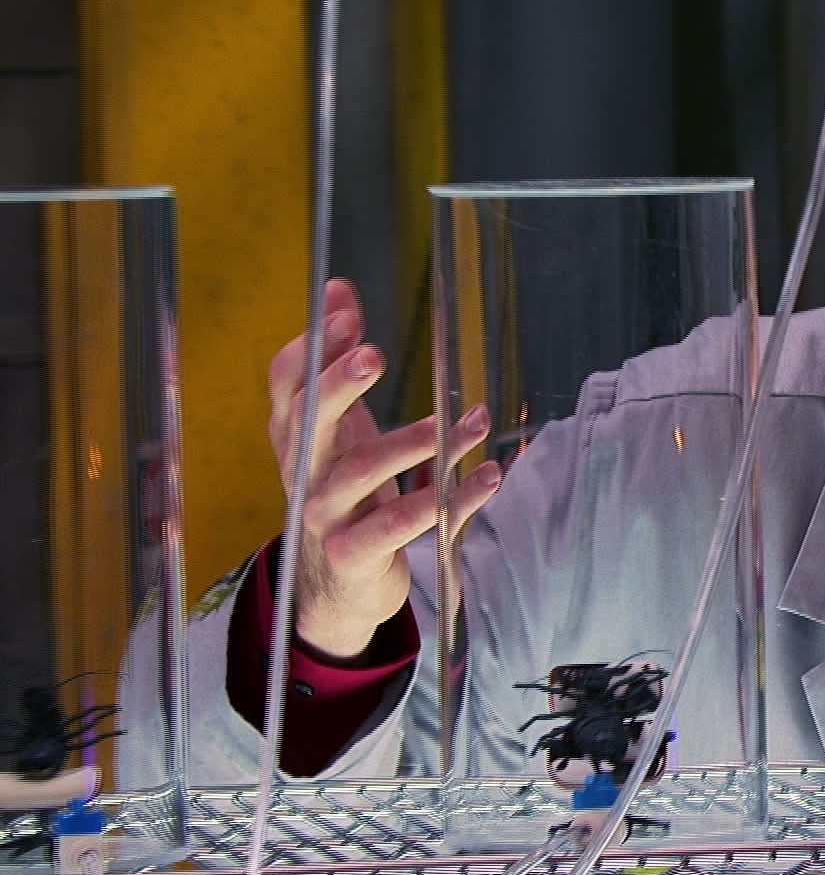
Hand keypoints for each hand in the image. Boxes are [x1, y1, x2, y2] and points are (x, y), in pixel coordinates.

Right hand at [268, 278, 500, 659]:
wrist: (338, 585)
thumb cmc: (344, 491)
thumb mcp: (341, 425)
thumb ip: (340, 360)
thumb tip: (337, 289)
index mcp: (297, 435)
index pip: (287, 384)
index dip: (312, 349)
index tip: (346, 312)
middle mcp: (303, 472)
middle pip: (311, 424)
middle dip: (339, 386)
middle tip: (373, 355)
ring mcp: (325, 516)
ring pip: (361, 474)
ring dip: (416, 443)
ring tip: (466, 420)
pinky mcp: (356, 554)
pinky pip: (404, 524)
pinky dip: (452, 499)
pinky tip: (488, 474)